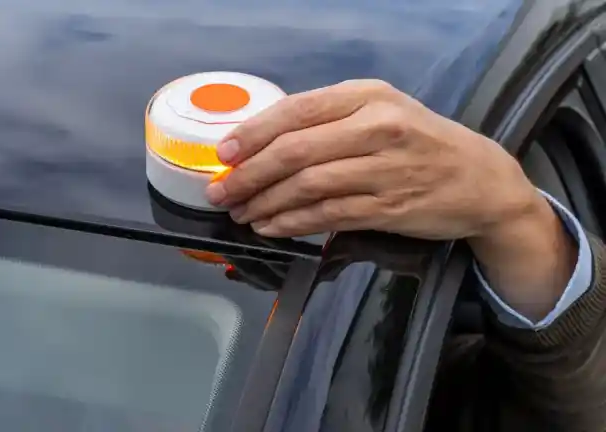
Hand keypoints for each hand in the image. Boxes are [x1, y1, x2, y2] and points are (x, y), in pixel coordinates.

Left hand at [205, 79, 576, 319]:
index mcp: (367, 96)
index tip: (224, 154)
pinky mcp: (389, 207)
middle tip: (222, 191)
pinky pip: (328, 216)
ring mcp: (384, 169)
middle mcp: (376, 126)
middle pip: (295, 151)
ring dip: (265, 203)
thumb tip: (264, 142)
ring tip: (241, 212)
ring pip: (308, 186)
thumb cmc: (421, 143)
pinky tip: (272, 227)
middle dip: (249, 174)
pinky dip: (293, 224)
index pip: (296, 110)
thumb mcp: (381, 112)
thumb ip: (329, 122)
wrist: (483, 181)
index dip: (253, 134)